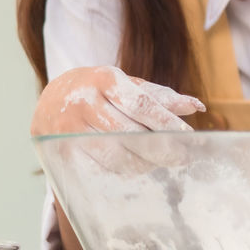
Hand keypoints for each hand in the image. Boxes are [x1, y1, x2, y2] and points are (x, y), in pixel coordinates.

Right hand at [32, 66, 205, 171]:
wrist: (52, 100)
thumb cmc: (101, 92)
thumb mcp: (129, 86)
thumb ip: (162, 97)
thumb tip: (197, 107)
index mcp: (104, 80)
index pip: (141, 105)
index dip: (167, 123)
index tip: (189, 136)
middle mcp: (84, 102)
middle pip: (131, 134)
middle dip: (162, 149)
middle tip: (183, 157)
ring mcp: (70, 129)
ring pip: (117, 156)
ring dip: (145, 163)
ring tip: (159, 160)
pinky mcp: (62, 151)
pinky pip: (102, 169)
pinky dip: (124, 170)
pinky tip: (137, 164)